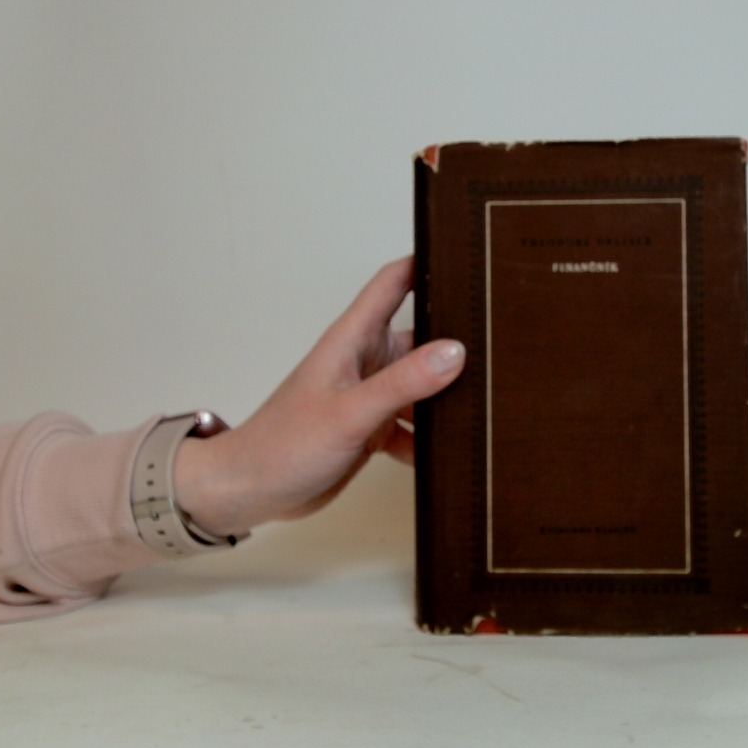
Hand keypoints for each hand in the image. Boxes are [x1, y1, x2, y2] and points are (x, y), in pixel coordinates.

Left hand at [172, 257, 463, 535]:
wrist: (250, 491)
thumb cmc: (284, 443)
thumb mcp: (350, 411)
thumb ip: (403, 382)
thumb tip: (454, 352)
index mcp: (353, 340)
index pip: (392, 283)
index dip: (424, 263)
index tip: (464, 256)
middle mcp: (365, 361)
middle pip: (419, 335)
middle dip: (453, 337)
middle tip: (497, 340)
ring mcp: (370, 395)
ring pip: (421, 384)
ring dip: (445, 393)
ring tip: (484, 399)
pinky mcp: (372, 429)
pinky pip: (412, 425)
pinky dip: (429, 436)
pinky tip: (449, 449)